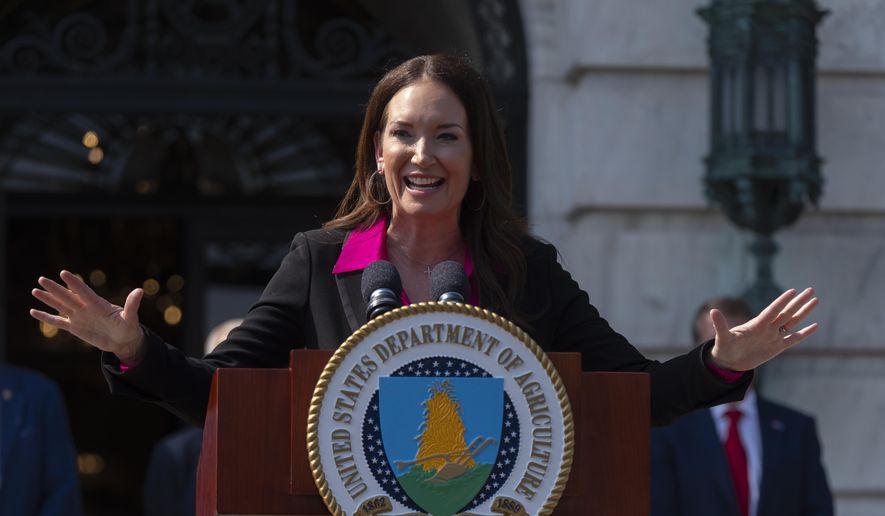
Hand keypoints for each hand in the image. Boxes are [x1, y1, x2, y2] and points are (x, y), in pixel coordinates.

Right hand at [30, 270, 145, 363]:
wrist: (123, 340)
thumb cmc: (129, 327)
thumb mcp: (131, 317)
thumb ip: (132, 305)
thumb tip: (140, 290)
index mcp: (98, 304)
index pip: (84, 292)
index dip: (74, 283)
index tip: (63, 273)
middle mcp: (86, 308)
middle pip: (68, 297)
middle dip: (55, 289)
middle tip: (41, 278)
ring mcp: (79, 317)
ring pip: (60, 306)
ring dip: (48, 299)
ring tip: (35, 290)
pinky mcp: (75, 328)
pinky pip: (57, 321)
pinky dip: (46, 317)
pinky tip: (33, 311)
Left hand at [709, 288, 818, 371]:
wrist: (728, 362)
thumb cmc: (724, 348)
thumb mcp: (722, 337)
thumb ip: (720, 325)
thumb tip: (712, 311)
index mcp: (757, 324)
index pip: (772, 310)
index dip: (782, 301)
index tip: (793, 291)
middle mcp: (767, 328)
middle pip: (787, 312)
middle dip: (799, 302)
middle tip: (811, 290)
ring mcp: (773, 337)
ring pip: (792, 322)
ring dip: (803, 312)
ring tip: (815, 300)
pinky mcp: (777, 347)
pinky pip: (793, 339)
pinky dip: (804, 333)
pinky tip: (814, 325)